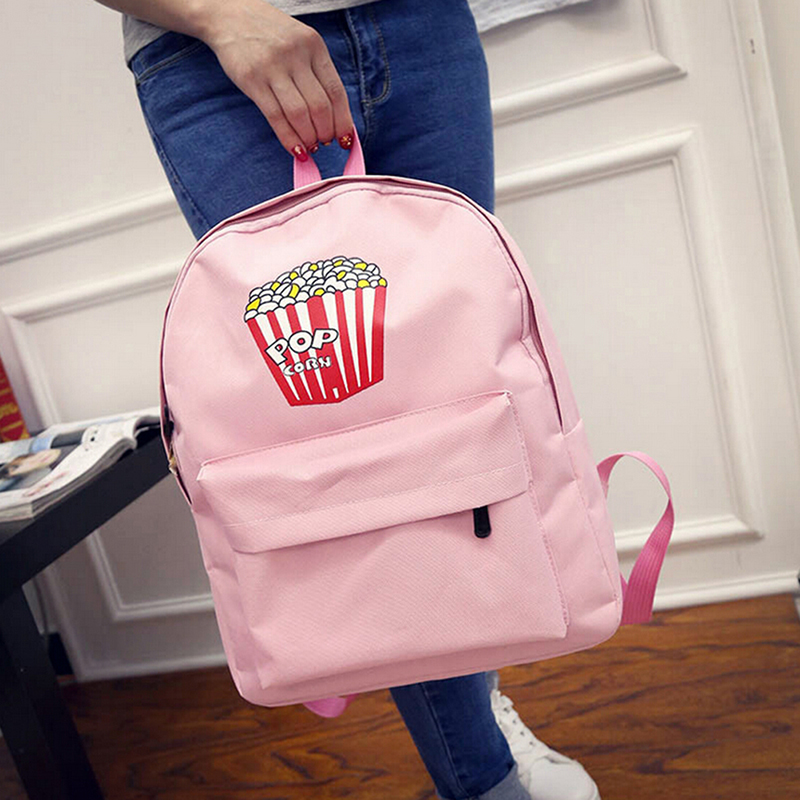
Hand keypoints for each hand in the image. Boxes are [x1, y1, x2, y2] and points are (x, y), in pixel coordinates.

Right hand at [200, 0, 354, 158]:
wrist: (228, 12)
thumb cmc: (270, 34)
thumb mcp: (300, 43)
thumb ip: (316, 73)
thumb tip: (333, 117)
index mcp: (314, 45)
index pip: (336, 91)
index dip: (343, 121)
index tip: (346, 140)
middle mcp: (296, 54)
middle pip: (320, 106)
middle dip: (326, 133)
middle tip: (325, 143)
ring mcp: (273, 66)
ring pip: (300, 114)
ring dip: (309, 138)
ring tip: (311, 147)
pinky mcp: (252, 79)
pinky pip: (275, 117)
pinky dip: (288, 138)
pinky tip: (295, 149)